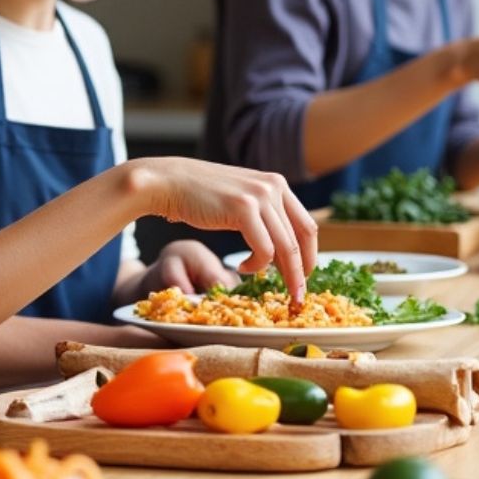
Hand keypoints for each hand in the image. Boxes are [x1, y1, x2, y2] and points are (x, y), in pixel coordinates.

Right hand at [125, 158, 315, 305]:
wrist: (168, 182)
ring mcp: (259, 196)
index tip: (304, 277)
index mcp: (276, 184)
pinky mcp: (243, 208)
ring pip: (285, 248)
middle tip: (297, 296)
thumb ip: (263, 216)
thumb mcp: (240, 200)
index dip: (310, 255)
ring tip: (270, 287)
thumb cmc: (199, 195)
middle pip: (300, 239)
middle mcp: (273, 186)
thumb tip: (283, 250)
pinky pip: (264, 249)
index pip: (306, 225)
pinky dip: (256, 266)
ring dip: (282, 274)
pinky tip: (242, 268)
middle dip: (301, 272)